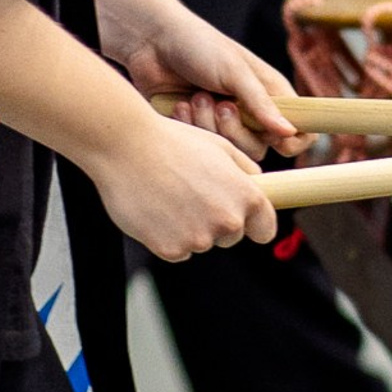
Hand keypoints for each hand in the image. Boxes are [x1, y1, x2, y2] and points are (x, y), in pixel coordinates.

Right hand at [86, 109, 276, 258]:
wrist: (126, 146)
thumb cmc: (172, 141)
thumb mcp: (219, 146)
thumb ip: (245, 171)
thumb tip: (257, 184)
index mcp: (246, 196)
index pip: (265, 230)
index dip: (254, 224)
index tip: (243, 219)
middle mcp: (228, 221)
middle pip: (231, 237)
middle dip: (216, 222)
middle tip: (190, 194)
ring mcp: (199, 239)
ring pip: (201, 243)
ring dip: (189, 228)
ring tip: (168, 196)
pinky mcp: (171, 250)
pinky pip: (176, 250)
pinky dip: (167, 236)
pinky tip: (155, 209)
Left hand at [91, 0, 307, 159]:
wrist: (151, 43)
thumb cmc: (198, 46)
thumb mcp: (234, 71)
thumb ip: (261, 104)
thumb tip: (290, 132)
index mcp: (269, 91)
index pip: (300, 128)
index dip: (295, 139)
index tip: (277, 138)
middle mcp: (250, 110)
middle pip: (262, 146)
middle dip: (238, 129)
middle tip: (221, 105)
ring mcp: (223, 122)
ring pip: (232, 149)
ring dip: (211, 125)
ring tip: (196, 98)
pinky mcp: (198, 130)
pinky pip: (204, 146)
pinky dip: (192, 126)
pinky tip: (179, 105)